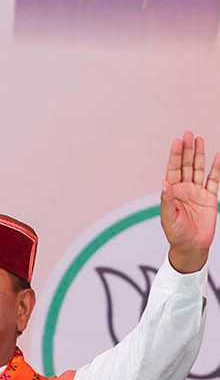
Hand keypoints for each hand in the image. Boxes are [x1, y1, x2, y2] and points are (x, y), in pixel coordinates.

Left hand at [161, 130, 219, 273]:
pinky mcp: (210, 197)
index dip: (174, 155)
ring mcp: (197, 191)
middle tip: (188, 133)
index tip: (177, 141)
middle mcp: (184, 188)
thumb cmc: (176, 233)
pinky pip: (214, 180)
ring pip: (198, 168)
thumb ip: (167, 201)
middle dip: (186, 149)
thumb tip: (164, 184)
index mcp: (172, 191)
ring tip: (199, 139)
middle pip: (185, 165)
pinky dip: (216, 168)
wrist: (191, 245)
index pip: (173, 169)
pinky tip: (217, 157)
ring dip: (199, 154)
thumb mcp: (168, 218)